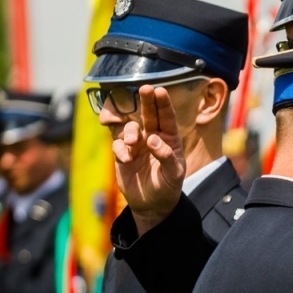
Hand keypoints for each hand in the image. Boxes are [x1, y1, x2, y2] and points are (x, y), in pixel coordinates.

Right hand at [112, 85, 185, 234]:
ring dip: (130, 132)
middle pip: (148, 115)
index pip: (167, 118)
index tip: (160, 90)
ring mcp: (136, 144)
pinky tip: (126, 158)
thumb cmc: (168, 186)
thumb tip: (153, 140)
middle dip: (146, 101)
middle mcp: (152, 137)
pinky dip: (120, 149)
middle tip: (144, 88)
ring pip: (130, 128)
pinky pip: (118, 145)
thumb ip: (167, 157)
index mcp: (169, 139)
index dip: (163, 104)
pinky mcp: (122, 154)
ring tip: (133, 143)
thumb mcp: (174, 175)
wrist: (151, 204)